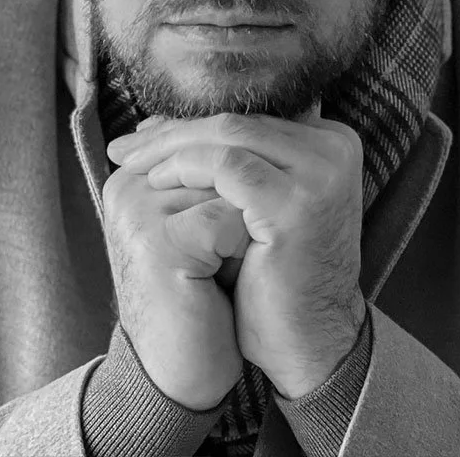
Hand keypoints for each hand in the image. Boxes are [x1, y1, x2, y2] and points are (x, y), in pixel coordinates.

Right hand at [101, 158, 248, 409]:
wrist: (180, 372)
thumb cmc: (200, 296)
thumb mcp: (203, 225)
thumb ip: (211, 176)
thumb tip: (255, 127)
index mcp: (134, 175)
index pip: (205, 139)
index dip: (244, 170)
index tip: (247, 211)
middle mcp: (128, 185)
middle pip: (218, 153)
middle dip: (250, 190)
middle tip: (257, 230)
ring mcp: (138, 211)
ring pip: (228, 180)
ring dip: (251, 217)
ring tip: (240, 255)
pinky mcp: (158, 242)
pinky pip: (225, 218)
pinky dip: (243, 247)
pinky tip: (232, 274)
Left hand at [107, 111, 366, 399]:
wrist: (307, 344)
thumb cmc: (273, 275)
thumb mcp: (253, 204)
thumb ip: (227, 159)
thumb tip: (159, 123)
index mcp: (330, 142)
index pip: (249, 116)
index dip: (190, 122)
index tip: (143, 136)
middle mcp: (335, 149)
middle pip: (238, 121)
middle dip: (173, 131)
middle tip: (125, 147)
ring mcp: (321, 174)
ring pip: (229, 135)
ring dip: (172, 146)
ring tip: (133, 164)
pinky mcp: (298, 202)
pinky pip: (229, 165)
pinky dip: (187, 167)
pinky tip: (158, 182)